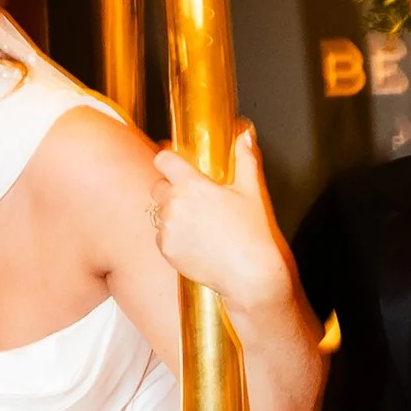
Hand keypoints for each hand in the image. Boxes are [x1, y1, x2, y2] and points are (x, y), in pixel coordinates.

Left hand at [146, 127, 286, 310]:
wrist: (249, 274)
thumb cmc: (252, 233)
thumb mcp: (251, 190)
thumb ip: (245, 158)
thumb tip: (246, 135)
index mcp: (192, 185)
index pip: (163, 160)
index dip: (167, 158)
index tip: (171, 160)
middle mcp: (174, 205)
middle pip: (158, 186)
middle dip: (170, 187)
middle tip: (191, 196)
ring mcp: (167, 230)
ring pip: (159, 213)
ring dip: (171, 213)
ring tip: (197, 222)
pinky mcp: (166, 250)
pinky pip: (161, 236)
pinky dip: (172, 236)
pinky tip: (194, 240)